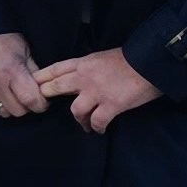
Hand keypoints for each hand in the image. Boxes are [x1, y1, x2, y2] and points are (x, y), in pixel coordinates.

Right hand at [0, 32, 45, 118]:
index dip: (41, 104)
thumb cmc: (6, 38)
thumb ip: (34, 73)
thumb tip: (41, 89)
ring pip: (3, 112)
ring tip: (14, 96)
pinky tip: (2, 95)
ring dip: (12, 107)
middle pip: (18, 111)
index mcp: (12, 71)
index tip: (43, 101)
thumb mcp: (26, 52)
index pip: (31, 101)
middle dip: (27, 106)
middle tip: (29, 96)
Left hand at [36, 49, 162, 133]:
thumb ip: (90, 66)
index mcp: (85, 62)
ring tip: (85, 124)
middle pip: (56, 87)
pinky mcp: (111, 105)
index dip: (42, 77)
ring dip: (79, 119)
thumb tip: (83, 76)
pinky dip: (97, 128)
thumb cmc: (133, 58)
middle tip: (45, 105)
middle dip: (48, 96)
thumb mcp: (105, 56)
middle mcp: (86, 76)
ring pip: (75, 110)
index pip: (56, 68)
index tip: (32, 83)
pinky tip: (100, 129)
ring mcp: (97, 91)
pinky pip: (96, 121)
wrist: (154, 62)